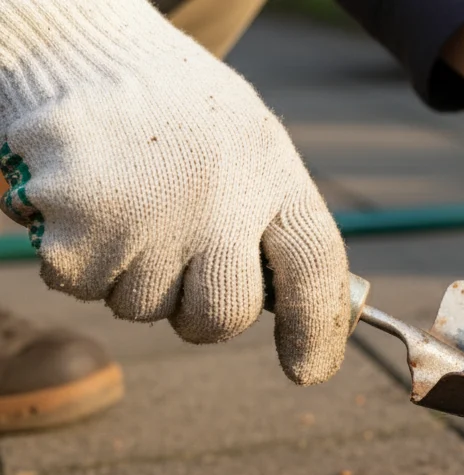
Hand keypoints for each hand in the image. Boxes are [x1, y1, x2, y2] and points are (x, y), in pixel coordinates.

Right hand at [0, 0, 348, 384]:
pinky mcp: (84, 229)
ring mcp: (154, 217)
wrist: (73, 43)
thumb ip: (270, 215)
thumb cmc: (166, 102)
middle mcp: (223, 198)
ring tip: (121, 201)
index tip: (308, 371)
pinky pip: (83, 286)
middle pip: (225, 315)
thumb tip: (292, 307)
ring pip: (144, 307)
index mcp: (272, 169)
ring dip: (127, 274)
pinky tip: (79, 200)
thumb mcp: (245, 140)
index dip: (318, 329)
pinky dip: (74, 256)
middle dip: (198, 313)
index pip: (315, 267)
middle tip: (175, 268)